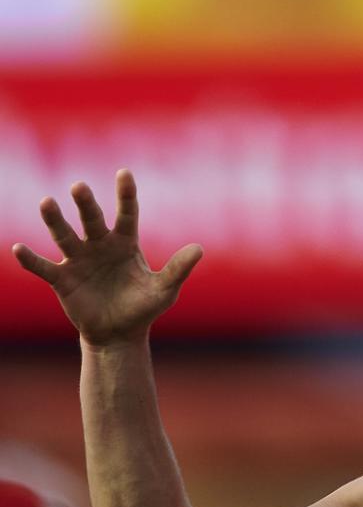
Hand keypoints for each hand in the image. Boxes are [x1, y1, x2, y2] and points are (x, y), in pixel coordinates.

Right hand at [11, 169, 201, 345]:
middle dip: (85, 204)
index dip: (126, 194)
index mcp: (125, 243)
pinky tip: (18, 248)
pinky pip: (44, 266)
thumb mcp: (164, 290)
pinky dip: (31, 259)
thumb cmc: (143, 308)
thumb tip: (199, 249)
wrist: (119, 333)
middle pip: (92, 220)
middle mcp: (100, 246)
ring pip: (65, 236)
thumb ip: (178, 269)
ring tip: (46, 202)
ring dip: (55, 220)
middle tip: (78, 186)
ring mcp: (79, 261)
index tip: (124, 173)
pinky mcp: (62, 279)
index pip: (126, 214)